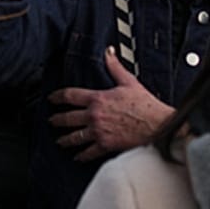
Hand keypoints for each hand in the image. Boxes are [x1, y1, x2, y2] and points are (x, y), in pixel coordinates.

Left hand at [46, 47, 171, 161]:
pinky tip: (78, 156)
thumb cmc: (146, 105)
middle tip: (51, 121)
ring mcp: (99, 132)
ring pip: (75, 137)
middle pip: (68, 118)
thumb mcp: (129, 82)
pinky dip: (81, 155)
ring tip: (60, 141)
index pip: (70, 96)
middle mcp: (94, 116)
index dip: (57, 96)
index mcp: (98, 99)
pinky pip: (89, 152)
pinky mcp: (106, 145)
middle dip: (57, 120)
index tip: (52, 99)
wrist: (158, 126)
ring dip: (65, 139)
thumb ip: (115, 67)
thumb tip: (109, 52)